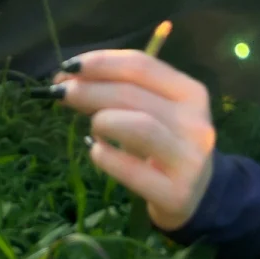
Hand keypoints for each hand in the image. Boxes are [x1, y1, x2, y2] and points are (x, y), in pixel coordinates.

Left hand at [50, 50, 215, 231]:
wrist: (199, 196)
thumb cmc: (166, 144)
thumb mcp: (154, 111)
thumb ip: (119, 91)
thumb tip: (67, 79)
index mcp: (190, 93)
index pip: (141, 66)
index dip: (100, 62)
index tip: (68, 66)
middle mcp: (195, 123)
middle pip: (132, 94)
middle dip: (88, 89)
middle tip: (60, 93)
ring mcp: (188, 160)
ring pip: (138, 127)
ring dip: (102, 119)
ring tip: (90, 125)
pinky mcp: (175, 193)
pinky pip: (131, 169)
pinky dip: (104, 156)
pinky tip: (96, 151)